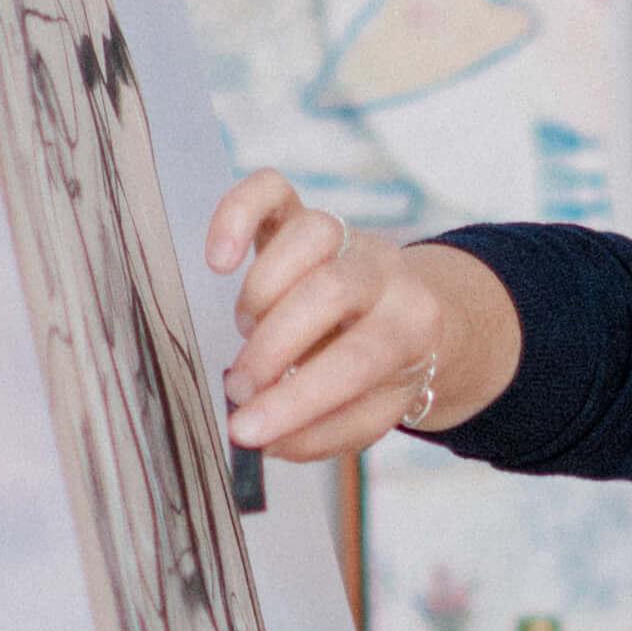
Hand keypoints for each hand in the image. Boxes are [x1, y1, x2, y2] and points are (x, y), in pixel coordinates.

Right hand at [205, 169, 444, 459]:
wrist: (407, 314)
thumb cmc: (380, 372)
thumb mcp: (371, 412)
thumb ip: (324, 432)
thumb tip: (265, 439)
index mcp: (413, 326)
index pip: (359, 359)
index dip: (299, 397)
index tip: (246, 430)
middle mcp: (385, 272)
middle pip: (329, 290)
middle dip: (272, 347)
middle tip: (241, 389)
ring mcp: (346, 237)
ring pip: (306, 236)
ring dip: (262, 293)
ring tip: (249, 332)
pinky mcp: (301, 215)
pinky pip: (271, 191)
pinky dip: (235, 213)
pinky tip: (219, 260)